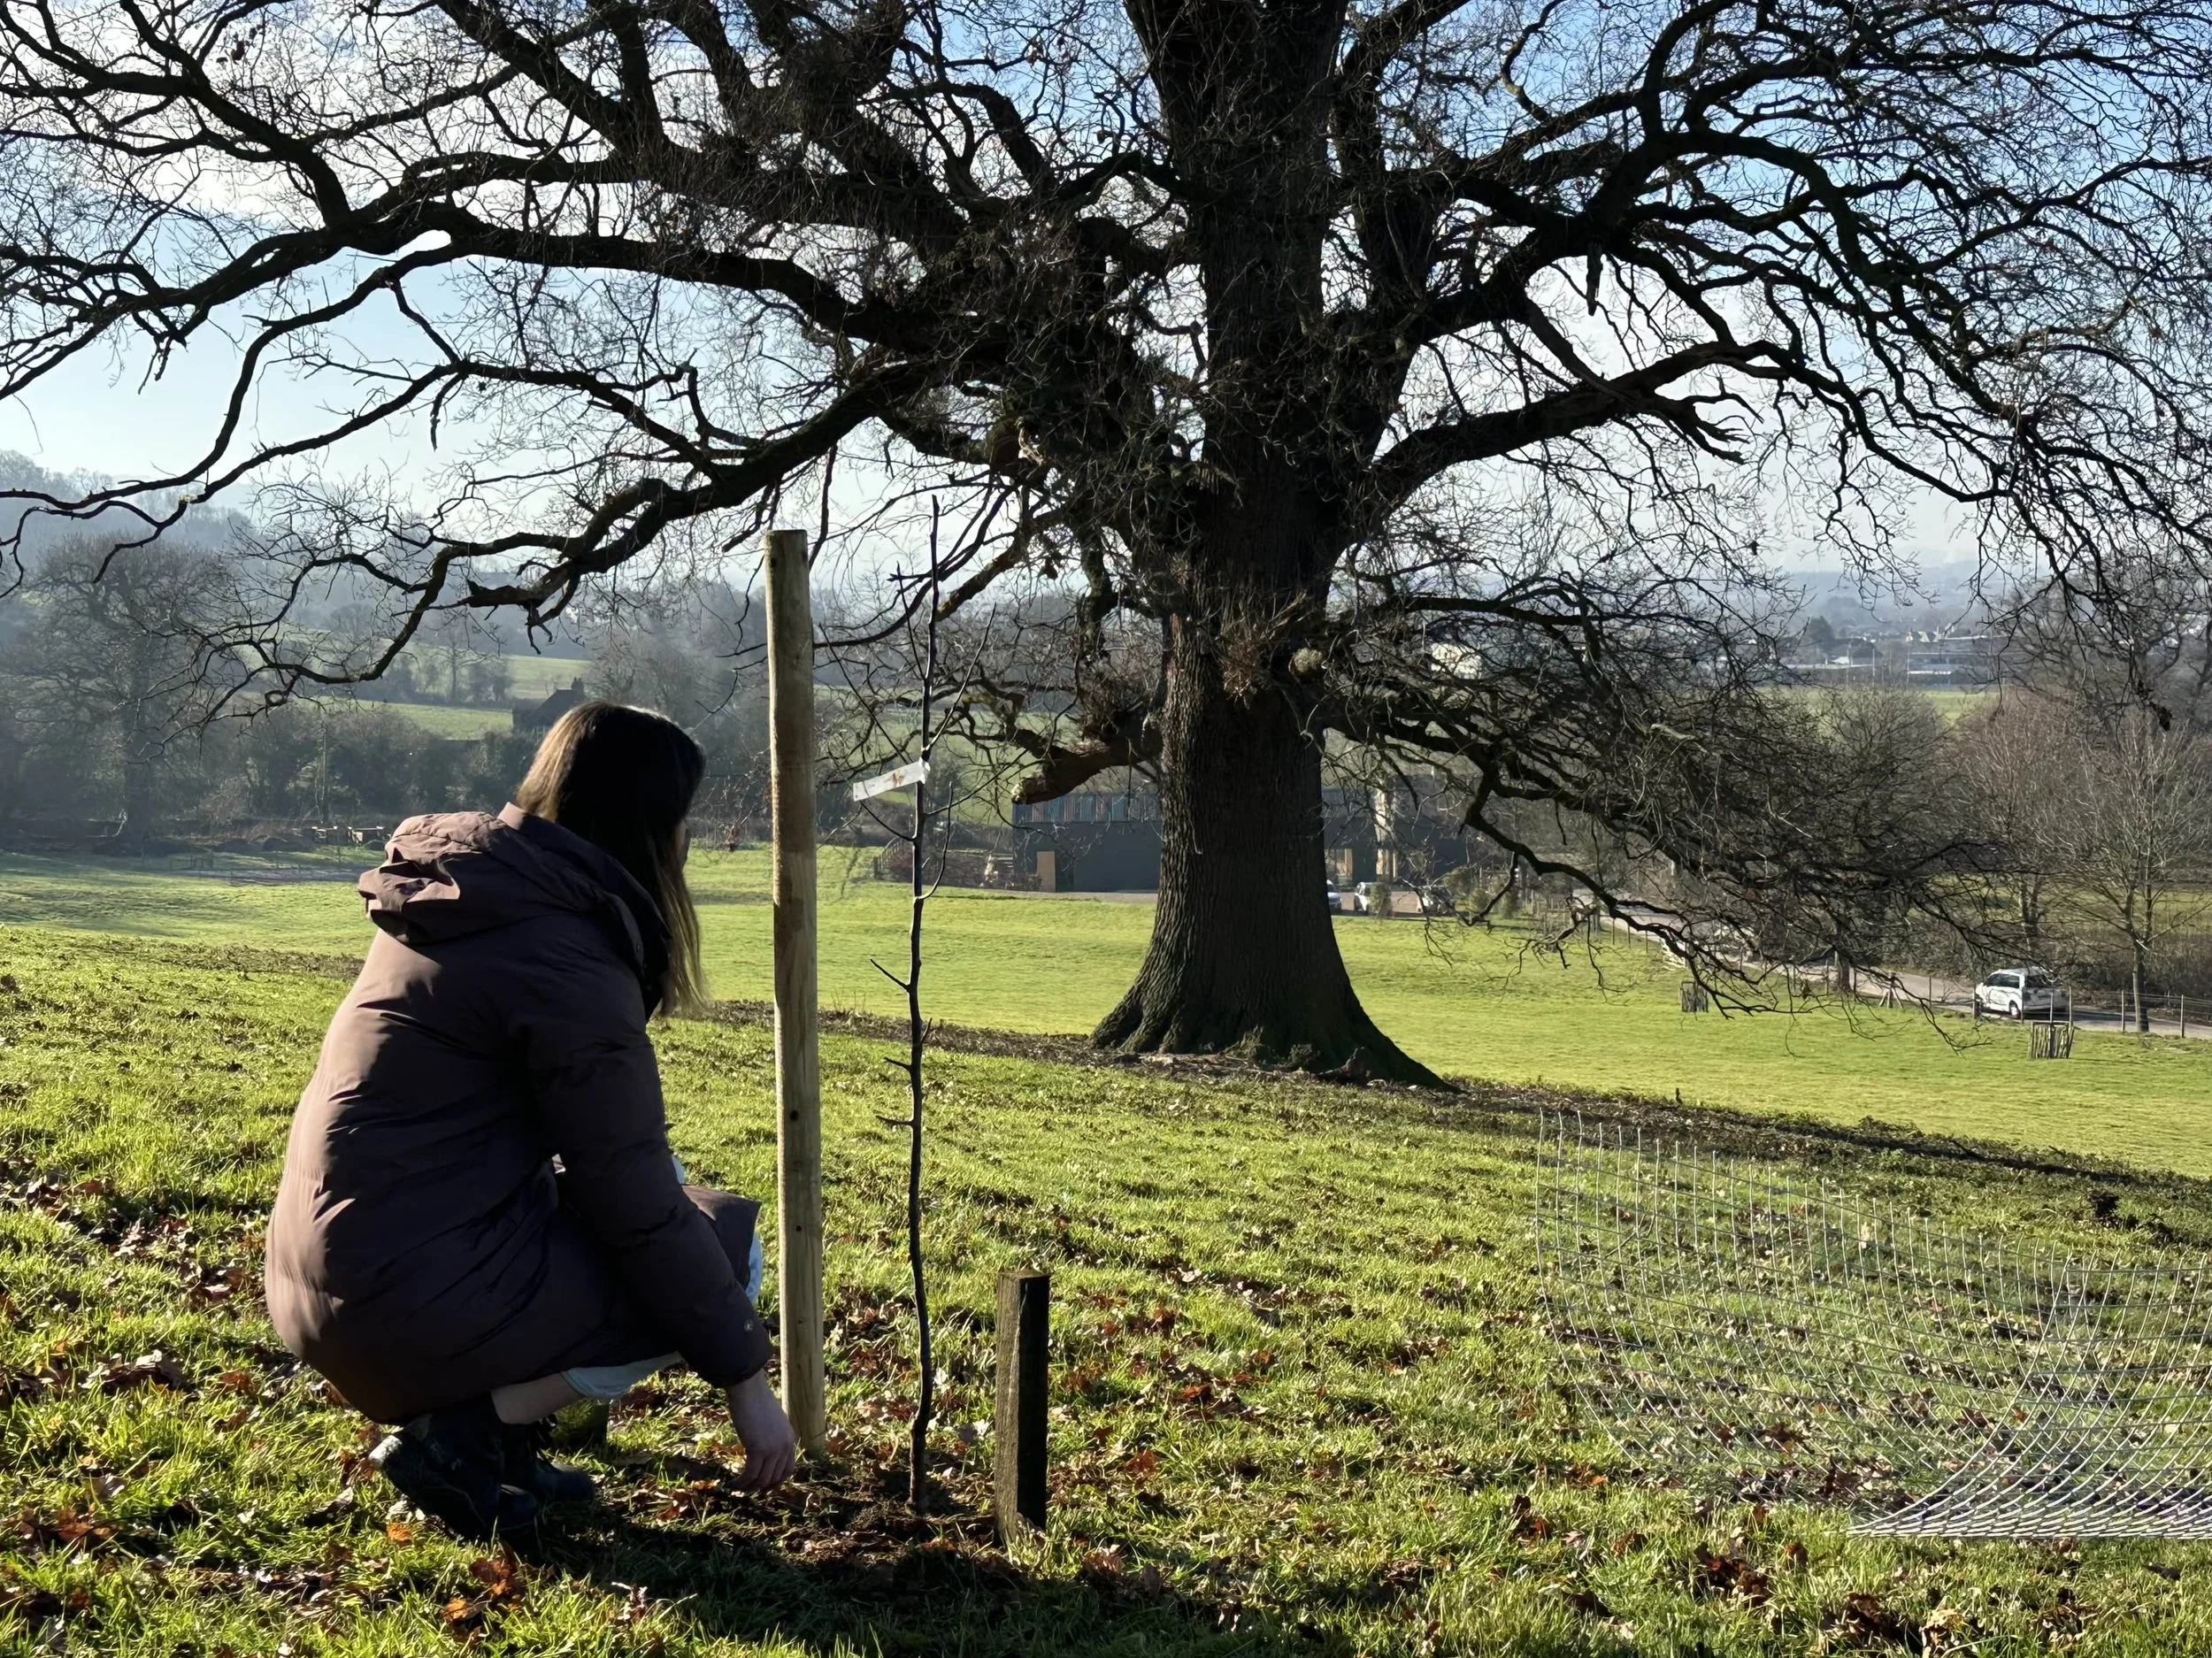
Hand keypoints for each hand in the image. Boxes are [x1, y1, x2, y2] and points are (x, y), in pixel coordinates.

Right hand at [726, 1371, 798, 1491]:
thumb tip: (762, 1450)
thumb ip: (772, 1436)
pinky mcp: (758, 1449)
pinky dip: (741, 1482)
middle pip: (775, 1476)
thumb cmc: (756, 1401)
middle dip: (761, 1487)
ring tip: (738, 1488)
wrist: (749, 1390)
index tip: (765, 1488)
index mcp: (789, 1438)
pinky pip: (750, 1474)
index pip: (788, 1468)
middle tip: (748, 1490)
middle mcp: (785, 1445)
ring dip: (749, 1487)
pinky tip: (733, 1484)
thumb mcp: (771, 1421)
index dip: (776, 1482)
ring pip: (762, 1479)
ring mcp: (773, 1448)